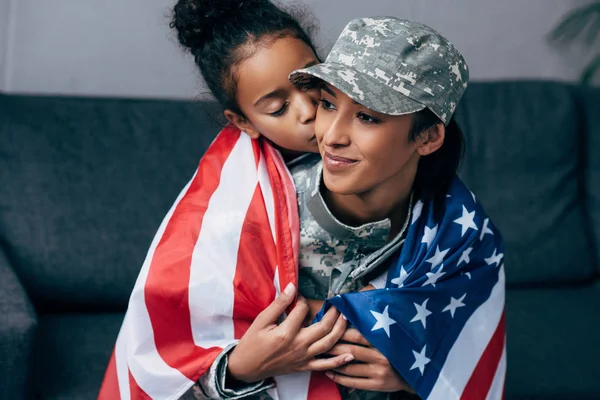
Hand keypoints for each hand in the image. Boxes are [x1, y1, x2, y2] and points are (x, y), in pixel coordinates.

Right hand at [227, 283, 352, 382]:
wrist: (247, 367)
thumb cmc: (252, 343)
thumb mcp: (261, 320)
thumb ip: (278, 304)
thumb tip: (292, 287)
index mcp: (286, 333)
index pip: (303, 311)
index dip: (304, 300)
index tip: (302, 296)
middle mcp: (298, 346)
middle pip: (323, 327)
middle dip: (333, 312)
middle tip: (338, 302)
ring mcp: (303, 358)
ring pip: (328, 344)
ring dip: (340, 330)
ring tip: (346, 317)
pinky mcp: (304, 366)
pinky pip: (324, 365)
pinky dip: (338, 361)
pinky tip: (350, 355)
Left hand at [325, 328, 414, 392]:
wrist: (411, 375)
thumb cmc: (395, 352)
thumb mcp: (388, 339)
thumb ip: (372, 332)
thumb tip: (349, 318)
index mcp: (383, 343)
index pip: (359, 335)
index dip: (343, 331)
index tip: (330, 327)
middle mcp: (381, 357)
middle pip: (350, 351)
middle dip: (333, 347)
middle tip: (320, 343)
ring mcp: (379, 372)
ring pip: (349, 367)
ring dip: (332, 362)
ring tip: (321, 357)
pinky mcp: (376, 385)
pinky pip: (353, 382)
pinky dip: (338, 378)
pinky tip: (329, 373)